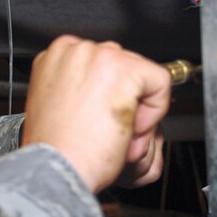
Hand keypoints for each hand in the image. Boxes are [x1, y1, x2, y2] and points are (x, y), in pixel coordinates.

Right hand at [20, 35, 171, 193]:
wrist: (56, 167)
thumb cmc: (55, 149)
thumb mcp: (57, 106)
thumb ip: (78, 88)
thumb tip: (107, 86)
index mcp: (55, 56)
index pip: (102, 64)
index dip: (108, 96)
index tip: (100, 120)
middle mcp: (75, 50)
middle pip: (123, 67)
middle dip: (124, 102)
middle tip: (106, 132)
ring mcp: (100, 56)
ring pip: (141, 77)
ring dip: (136, 110)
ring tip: (113, 135)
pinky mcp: (124, 68)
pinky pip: (160, 83)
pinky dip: (154, 112)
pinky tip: (126, 130)